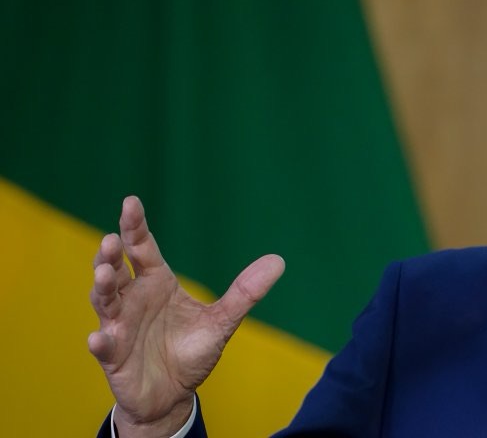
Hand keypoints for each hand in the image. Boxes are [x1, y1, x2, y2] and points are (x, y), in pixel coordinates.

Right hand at [88, 196, 284, 436]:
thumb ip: (245, 292)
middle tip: (112, 239)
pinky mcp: (113, 356)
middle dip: (111, 254)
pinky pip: (104, 346)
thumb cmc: (190, 350)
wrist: (173, 393)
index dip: (136, 226)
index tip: (131, 202)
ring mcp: (119, 326)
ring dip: (103, 287)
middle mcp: (133, 299)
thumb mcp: (222, 321)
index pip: (144, 248)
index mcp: (157, 283)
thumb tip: (279, 260)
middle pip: (116, 270)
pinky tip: (99, 337)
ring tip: (105, 273)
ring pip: (104, 301)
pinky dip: (100, 341)